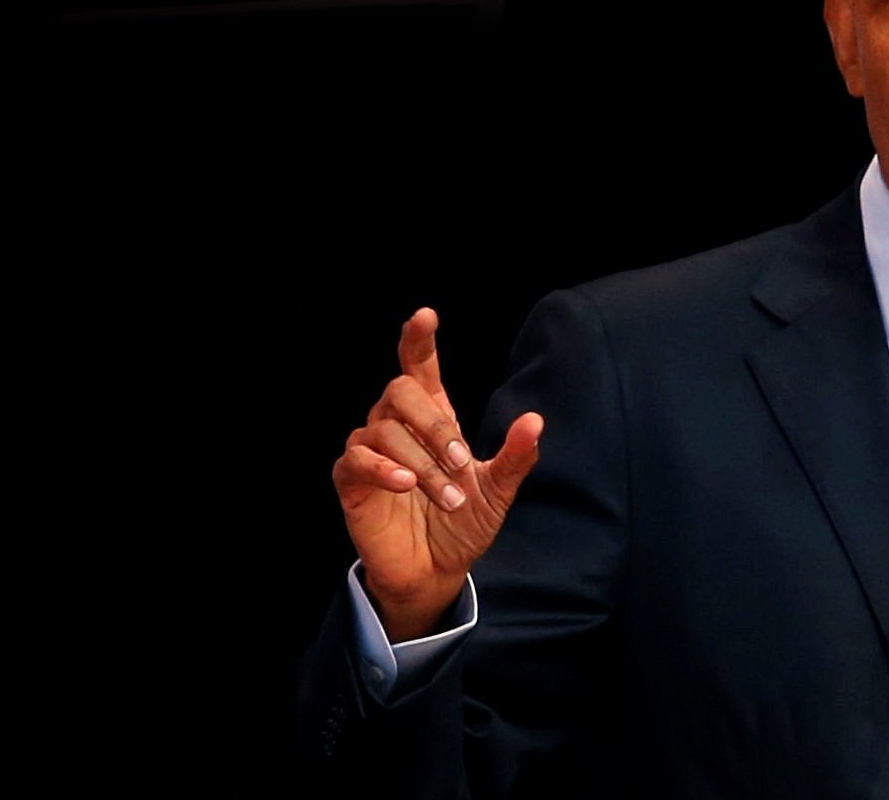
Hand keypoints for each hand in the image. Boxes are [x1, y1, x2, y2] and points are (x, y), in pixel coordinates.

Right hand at [333, 307, 542, 640]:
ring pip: (384, 429)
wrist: (438, 571)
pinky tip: (405, 484)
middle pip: (400, 389)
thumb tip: (536, 421)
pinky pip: (357, 459)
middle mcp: (398, 426)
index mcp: (433, 417)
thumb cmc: (464, 523)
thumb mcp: (498, 491)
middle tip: (460, 461)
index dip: (418, 340)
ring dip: (423, 463)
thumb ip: (515, 457)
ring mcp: (372, 451)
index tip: (425, 316)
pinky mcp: (352, 481)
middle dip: (433, 424)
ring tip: (449, 497)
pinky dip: (382, 468)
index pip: (419, 366)